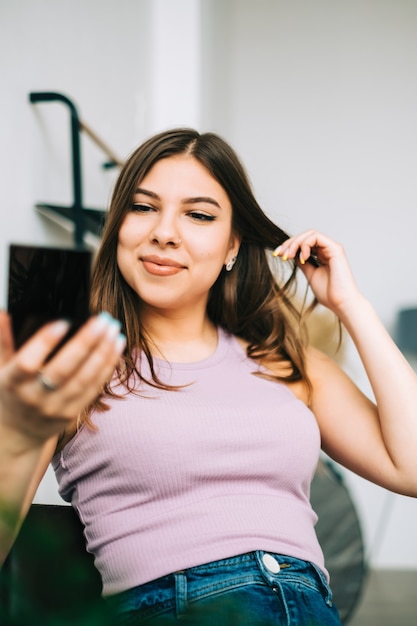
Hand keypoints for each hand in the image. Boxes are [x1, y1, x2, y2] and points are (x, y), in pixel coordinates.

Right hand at [0, 311, 125, 444]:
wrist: (17, 434)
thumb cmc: (10, 393)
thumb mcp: (0, 368)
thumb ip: (3, 341)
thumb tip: (2, 312)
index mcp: (12, 383)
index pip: (27, 363)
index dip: (44, 343)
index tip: (63, 321)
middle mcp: (34, 398)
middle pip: (63, 370)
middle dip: (85, 343)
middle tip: (102, 320)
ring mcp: (55, 408)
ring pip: (83, 379)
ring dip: (102, 353)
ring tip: (113, 330)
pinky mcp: (72, 413)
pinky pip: (93, 388)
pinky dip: (107, 366)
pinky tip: (116, 346)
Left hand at [273, 229, 360, 314]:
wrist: (341, 303)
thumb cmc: (329, 293)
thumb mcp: (310, 275)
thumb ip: (304, 264)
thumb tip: (293, 255)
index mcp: (323, 256)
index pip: (304, 243)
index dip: (289, 246)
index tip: (277, 254)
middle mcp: (328, 250)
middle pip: (305, 236)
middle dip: (289, 243)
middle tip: (280, 254)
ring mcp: (332, 248)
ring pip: (310, 234)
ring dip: (295, 243)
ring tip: (289, 256)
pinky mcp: (336, 248)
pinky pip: (316, 237)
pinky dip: (305, 244)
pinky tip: (302, 257)